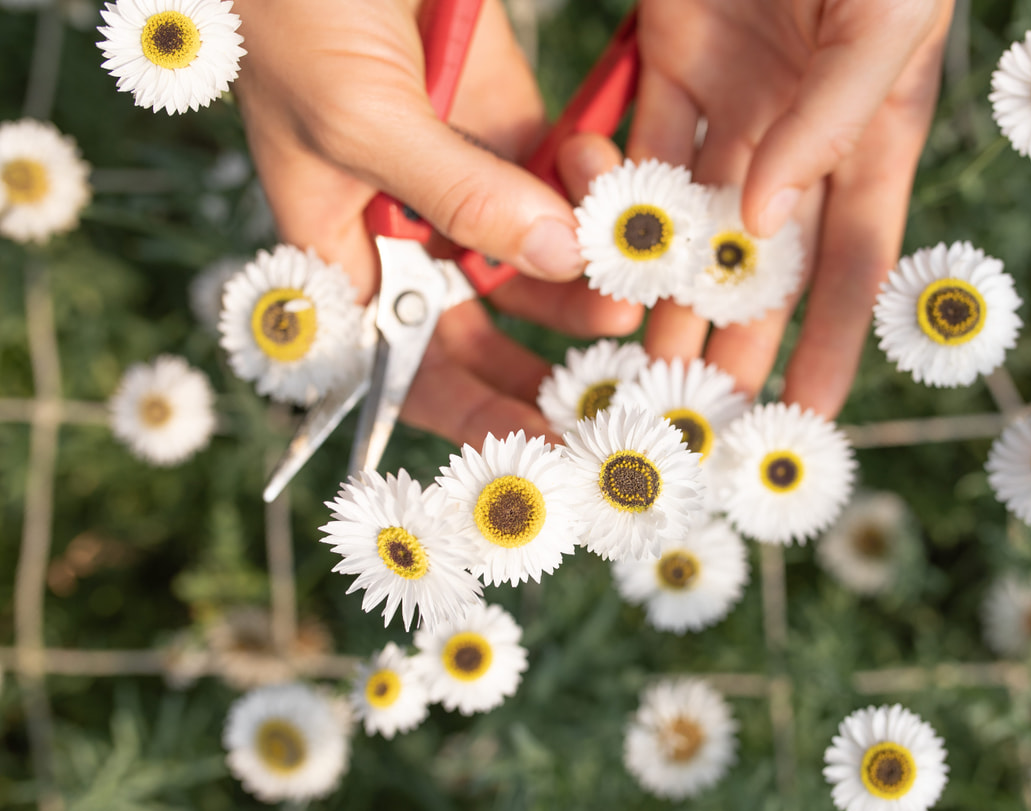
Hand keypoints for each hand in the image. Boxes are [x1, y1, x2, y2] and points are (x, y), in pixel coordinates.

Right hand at [234, 0, 641, 446]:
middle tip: (610, 395)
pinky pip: (563, 186)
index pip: (402, 361)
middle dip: (544, 360)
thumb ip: (459, 195)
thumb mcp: (361, 119)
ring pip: (537, 261)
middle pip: (483, 326)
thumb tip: (556, 256)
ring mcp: (465, 180)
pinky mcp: (511, 126)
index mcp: (343, 251)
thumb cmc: (295, 16)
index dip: (464, 411)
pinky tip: (615, 192)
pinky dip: (592, 192)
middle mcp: (407, 230)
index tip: (534, 446)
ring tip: (632, 291)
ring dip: (585, 279)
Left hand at [617, 0, 951, 415]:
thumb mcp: (883, 21)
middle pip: (764, 260)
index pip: (853, 260)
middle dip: (737, 337)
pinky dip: (618, 199)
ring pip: (692, 218)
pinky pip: (637, 145)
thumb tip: (766, 224)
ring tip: (638, 361)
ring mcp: (733, 101)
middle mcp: (800, 133)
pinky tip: (597, 255)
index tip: (807, 417)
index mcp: (871, 131)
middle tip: (703, 415)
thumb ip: (833, 120)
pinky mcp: (669, 62)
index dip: (833, 340)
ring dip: (666, 289)